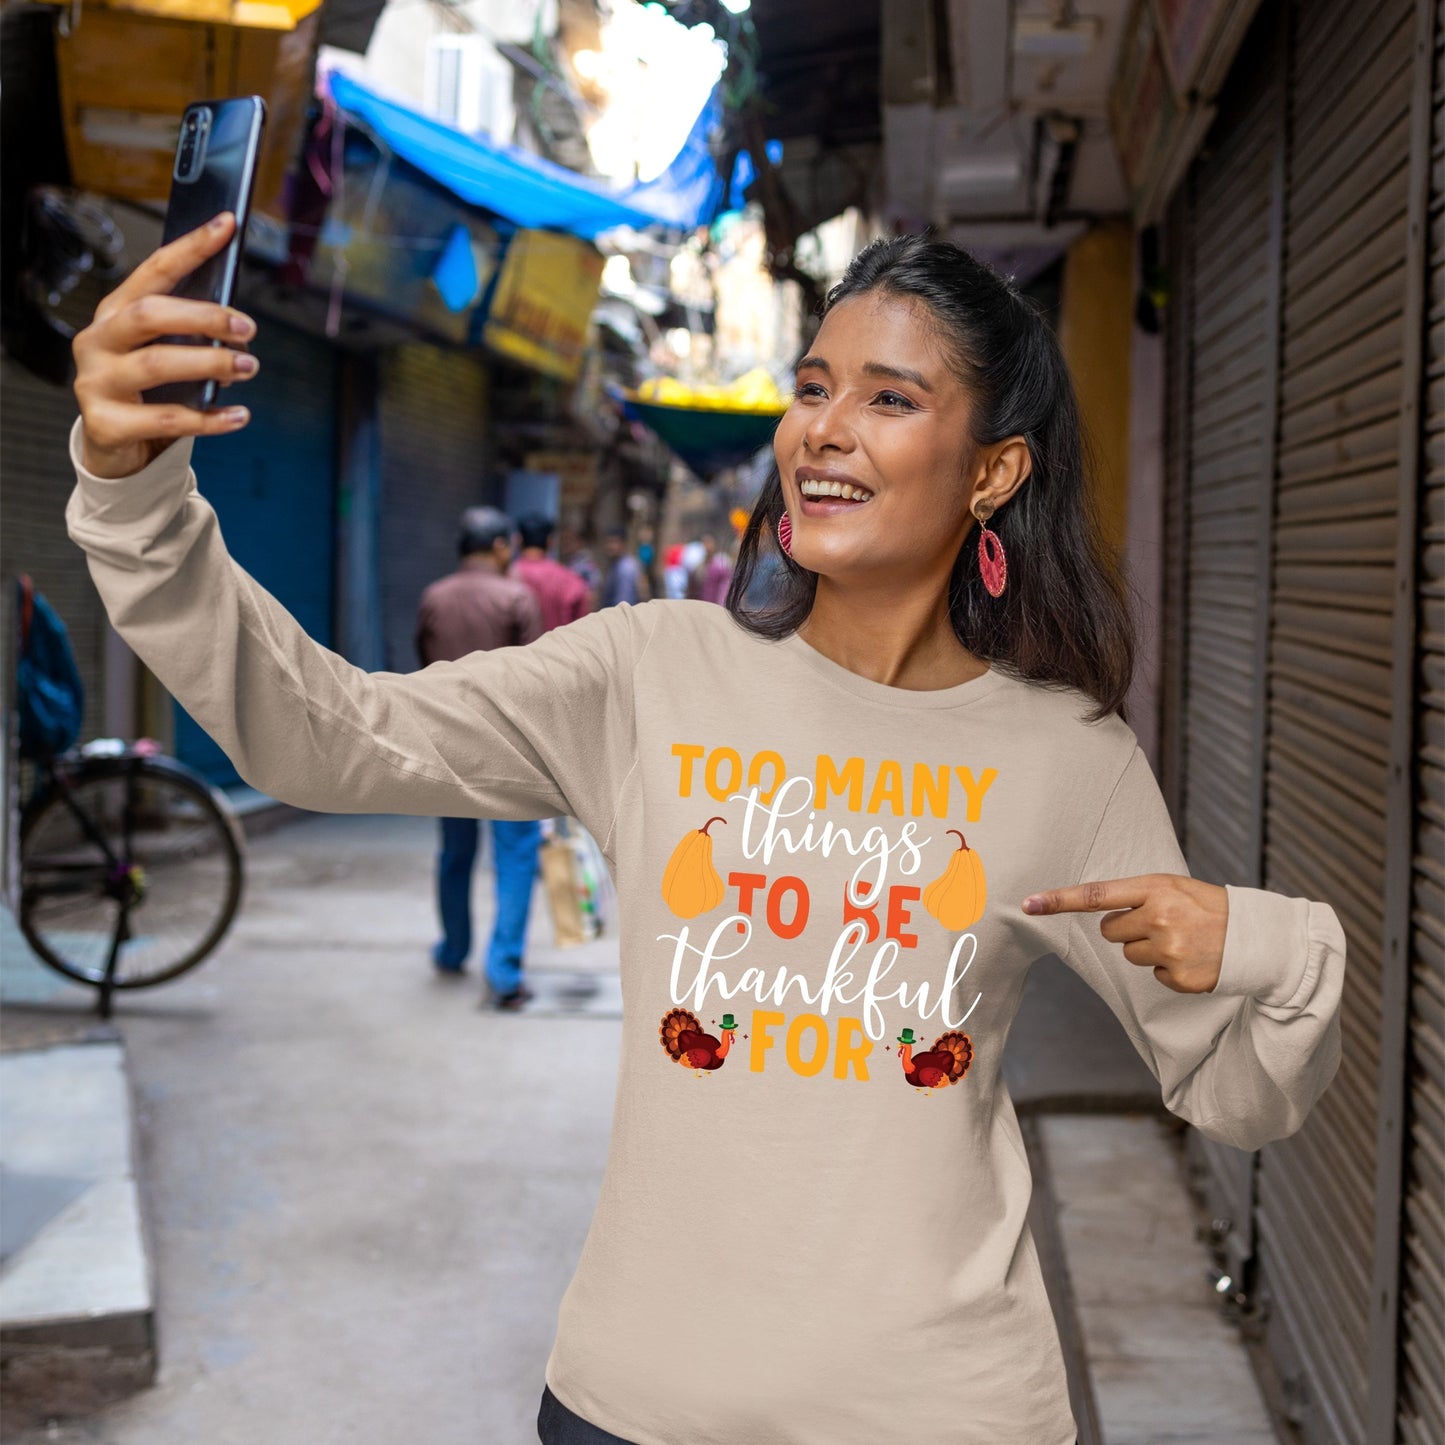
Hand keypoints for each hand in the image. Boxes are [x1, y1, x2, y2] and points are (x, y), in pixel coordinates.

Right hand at [73, 212, 256, 477]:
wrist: (115, 445)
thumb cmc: (148, 391)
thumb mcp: (168, 353)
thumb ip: (192, 336)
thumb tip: (239, 331)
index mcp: (116, 313)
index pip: (155, 270)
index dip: (191, 247)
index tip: (226, 225)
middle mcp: (99, 340)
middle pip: (150, 314)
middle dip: (203, 316)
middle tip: (247, 327)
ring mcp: (96, 381)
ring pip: (156, 365)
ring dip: (210, 364)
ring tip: (249, 367)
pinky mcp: (106, 423)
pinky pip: (166, 420)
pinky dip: (209, 419)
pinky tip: (240, 416)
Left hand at [1021, 875, 1228, 993]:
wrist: (1256, 936)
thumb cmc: (1208, 906)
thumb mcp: (1174, 887)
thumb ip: (1137, 896)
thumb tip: (1101, 917)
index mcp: (1155, 888)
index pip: (1096, 894)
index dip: (1059, 900)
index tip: (1028, 904)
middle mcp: (1159, 917)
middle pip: (1110, 931)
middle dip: (1128, 929)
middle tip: (1161, 923)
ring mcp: (1169, 949)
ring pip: (1129, 955)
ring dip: (1149, 949)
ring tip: (1181, 939)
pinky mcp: (1179, 977)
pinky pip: (1154, 976)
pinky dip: (1169, 970)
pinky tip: (1192, 958)